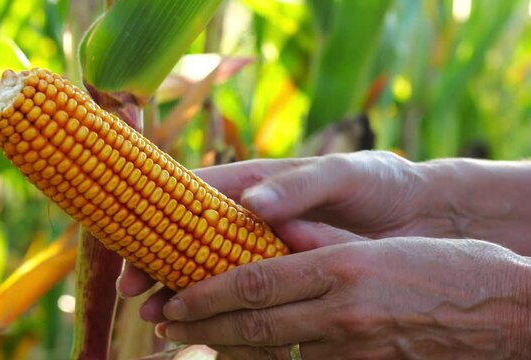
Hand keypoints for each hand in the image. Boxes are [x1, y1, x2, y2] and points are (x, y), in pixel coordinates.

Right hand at [117, 151, 443, 313]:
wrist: (423, 214)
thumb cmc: (381, 183)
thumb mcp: (345, 175)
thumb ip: (299, 186)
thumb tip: (250, 202)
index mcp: (258, 183)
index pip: (194, 199)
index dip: (159, 222)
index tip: (137, 255)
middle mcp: (254, 217)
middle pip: (193, 240)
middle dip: (161, 267)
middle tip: (140, 300)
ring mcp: (269, 248)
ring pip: (214, 271)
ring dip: (184, 294)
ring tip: (161, 322)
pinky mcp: (289, 277)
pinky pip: (249, 295)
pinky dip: (225, 312)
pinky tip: (208, 332)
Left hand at [158, 235, 530, 358]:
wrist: (507, 312)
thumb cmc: (444, 268)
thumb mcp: (378, 245)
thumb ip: (318, 240)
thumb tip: (266, 229)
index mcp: (342, 269)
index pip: (255, 282)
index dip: (207, 293)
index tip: (174, 298)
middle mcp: (342, 313)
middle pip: (252, 322)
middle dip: (201, 325)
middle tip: (164, 324)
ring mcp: (354, 350)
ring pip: (272, 352)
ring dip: (227, 346)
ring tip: (194, 340)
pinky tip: (246, 357)